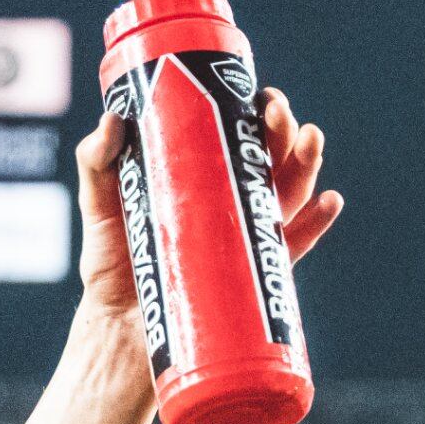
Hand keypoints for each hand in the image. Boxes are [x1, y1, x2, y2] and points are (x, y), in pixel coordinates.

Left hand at [73, 86, 340, 322]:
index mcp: (202, 178)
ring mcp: (246, 238)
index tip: (260, 94)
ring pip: (288, 194)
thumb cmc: (111, 265)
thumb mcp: (99, 205)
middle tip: (276, 113)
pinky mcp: (253, 276)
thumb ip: (96, 162)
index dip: (256, 111)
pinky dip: (316, 224)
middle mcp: (231, 203)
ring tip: (310, 139)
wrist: (119, 329)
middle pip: (270, 159)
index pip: (238, 136)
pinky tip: (329, 202)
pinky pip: (294, 247)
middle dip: (282, 131)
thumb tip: (113, 120)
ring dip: (307, 164)